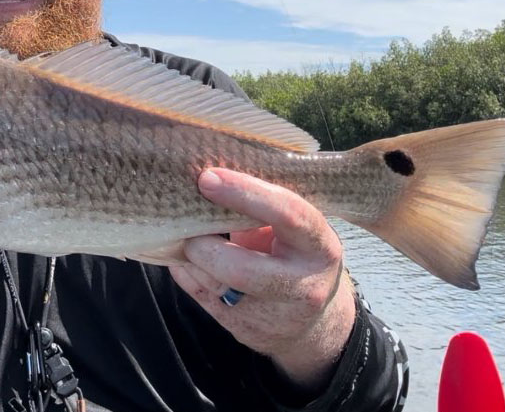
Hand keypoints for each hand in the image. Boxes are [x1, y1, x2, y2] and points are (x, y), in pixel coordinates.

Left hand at [169, 167, 355, 392]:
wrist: (311, 323)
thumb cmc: (295, 255)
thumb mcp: (297, 230)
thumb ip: (265, 207)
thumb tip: (211, 174)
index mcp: (320, 247)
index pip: (287, 214)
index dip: (244, 193)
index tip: (208, 178)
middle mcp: (301, 285)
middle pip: (240, 269)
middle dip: (203, 243)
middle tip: (187, 221)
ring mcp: (272, 316)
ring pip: (213, 285)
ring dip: (189, 255)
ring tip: (185, 234)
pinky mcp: (244, 330)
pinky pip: (199, 295)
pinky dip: (185, 270)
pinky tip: (186, 256)